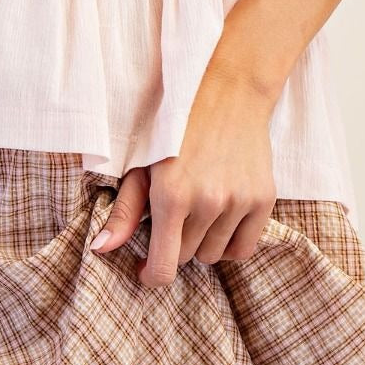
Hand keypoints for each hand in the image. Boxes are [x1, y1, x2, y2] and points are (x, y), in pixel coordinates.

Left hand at [88, 71, 277, 287]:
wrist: (226, 90)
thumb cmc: (174, 124)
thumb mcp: (141, 162)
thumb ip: (123, 211)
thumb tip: (100, 250)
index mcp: (171, 195)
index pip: (164, 268)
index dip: (151, 274)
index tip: (146, 266)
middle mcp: (207, 202)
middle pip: (187, 258)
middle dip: (175, 241)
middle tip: (174, 211)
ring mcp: (238, 201)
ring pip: (213, 255)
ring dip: (202, 240)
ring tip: (197, 206)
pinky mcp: (263, 198)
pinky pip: (243, 248)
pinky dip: (229, 242)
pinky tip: (220, 218)